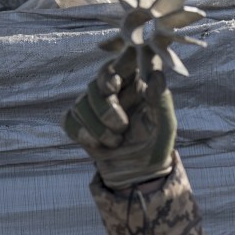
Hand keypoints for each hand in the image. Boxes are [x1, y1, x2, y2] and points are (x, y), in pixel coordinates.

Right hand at [62, 53, 175, 189]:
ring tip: (117, 142)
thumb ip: (161, 100)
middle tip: (122, 126)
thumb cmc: (157, 145)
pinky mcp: (79, 122)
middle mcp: (113, 91)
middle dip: (106, 107)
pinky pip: (69, 119)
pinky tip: (98, 144)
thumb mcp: (165, 124)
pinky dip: (82, 133)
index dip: (116, 65)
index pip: (123, 61)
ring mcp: (93, 105)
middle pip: (97, 82)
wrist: (140, 173)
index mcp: (136, 85)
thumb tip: (156, 74)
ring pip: (81, 103)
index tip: (116, 83)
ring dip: (98, 128)